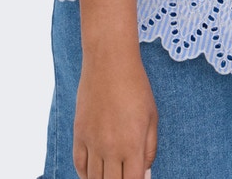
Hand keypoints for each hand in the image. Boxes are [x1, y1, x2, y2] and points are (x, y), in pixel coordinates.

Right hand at [74, 55, 157, 178]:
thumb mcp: (152, 116)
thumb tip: (144, 172)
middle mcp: (110, 148)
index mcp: (132, 145)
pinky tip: (95, 173)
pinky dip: (86, 174)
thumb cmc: (136, 86)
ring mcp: (92, 143)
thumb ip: (150, 148)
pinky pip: (79, 166)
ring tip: (112, 173)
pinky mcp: (79, 135)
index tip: (137, 178)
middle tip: (124, 173)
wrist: (109, 63)